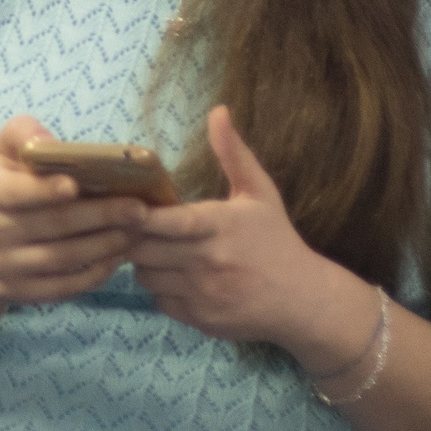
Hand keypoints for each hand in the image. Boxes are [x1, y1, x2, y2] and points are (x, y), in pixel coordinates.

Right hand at [0, 116, 150, 309]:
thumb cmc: (11, 184)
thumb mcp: (7, 151)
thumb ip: (24, 133)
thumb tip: (49, 143)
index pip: (16, 192)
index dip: (44, 190)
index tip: (75, 185)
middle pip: (52, 225)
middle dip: (99, 216)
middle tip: (139, 210)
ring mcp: (5, 266)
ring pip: (63, 258)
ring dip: (105, 245)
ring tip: (137, 232)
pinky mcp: (20, 292)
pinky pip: (64, 286)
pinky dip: (96, 273)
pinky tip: (118, 257)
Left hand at [128, 107, 372, 366]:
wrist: (305, 301)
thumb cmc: (277, 240)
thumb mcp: (260, 193)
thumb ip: (234, 153)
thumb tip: (218, 110)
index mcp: (220, 227)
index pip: (164, 222)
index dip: (137, 215)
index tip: (125, 204)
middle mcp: (209, 263)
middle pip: (143, 249)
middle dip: (134, 235)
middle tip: (135, 224)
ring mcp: (203, 294)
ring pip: (145, 275)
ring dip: (143, 261)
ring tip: (157, 248)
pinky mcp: (199, 319)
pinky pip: (159, 300)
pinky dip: (160, 288)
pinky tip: (174, 275)